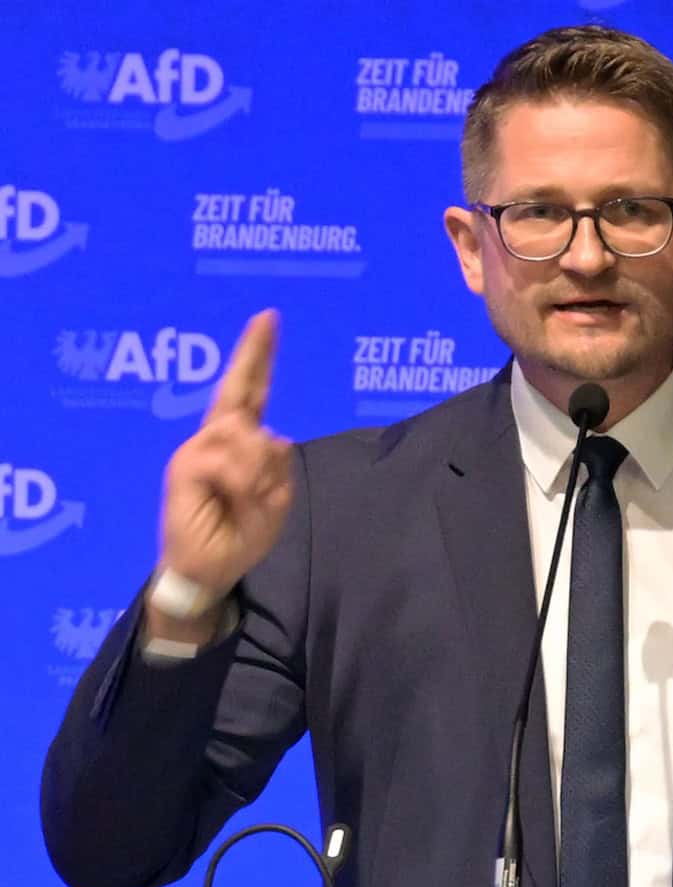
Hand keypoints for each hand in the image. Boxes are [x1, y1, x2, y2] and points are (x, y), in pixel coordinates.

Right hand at [147, 310, 292, 639]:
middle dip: (259, 397)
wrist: (207, 570)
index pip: (250, 390)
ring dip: (260, 475)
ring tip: (246, 503)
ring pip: (249, 436)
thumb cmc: (240, 534)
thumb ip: (275, 468)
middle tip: (261, 417)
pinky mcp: (184, 465)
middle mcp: (215, 437)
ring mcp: (197, 449)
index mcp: (239, 441)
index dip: (257, 355)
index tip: (269, 317)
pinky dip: (245, 482)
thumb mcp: (274, 501)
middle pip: (244, 400)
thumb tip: (269, 436)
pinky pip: (231, 459)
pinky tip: (233, 501)